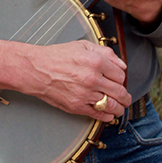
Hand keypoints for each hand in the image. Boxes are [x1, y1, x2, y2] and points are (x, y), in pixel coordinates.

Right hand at [0, 37, 130, 121]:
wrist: (35, 69)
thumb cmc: (56, 57)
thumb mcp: (82, 46)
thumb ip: (105, 53)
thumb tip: (121, 64)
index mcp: (95, 62)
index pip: (120, 75)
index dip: (121, 78)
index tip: (119, 81)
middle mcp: (92, 78)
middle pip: (120, 91)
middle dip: (125, 96)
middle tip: (125, 98)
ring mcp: (85, 94)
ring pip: (112, 105)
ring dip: (119, 108)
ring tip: (119, 107)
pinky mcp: (77, 106)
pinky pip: (99, 115)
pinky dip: (107, 116)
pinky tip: (108, 114)